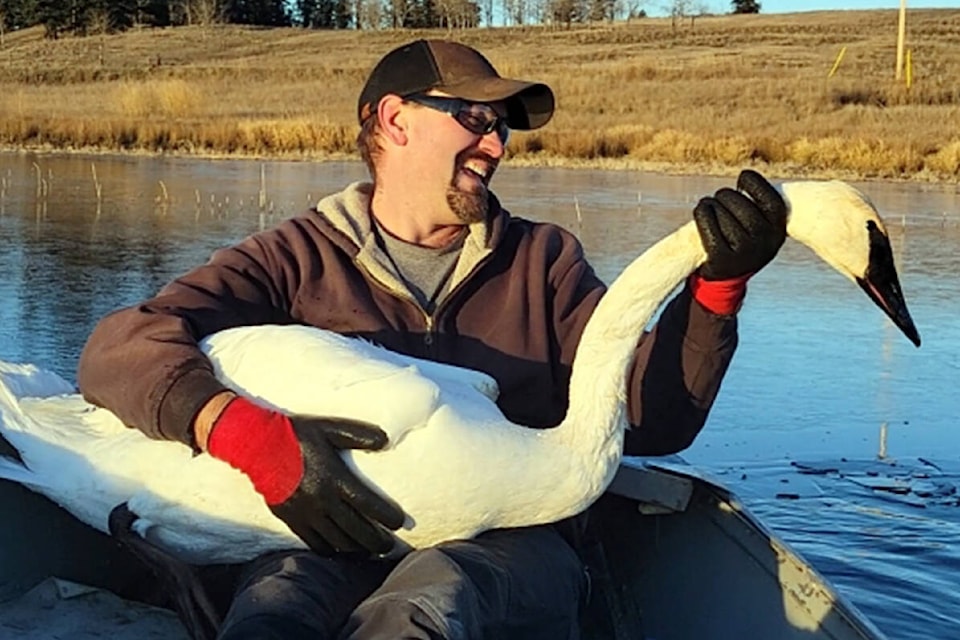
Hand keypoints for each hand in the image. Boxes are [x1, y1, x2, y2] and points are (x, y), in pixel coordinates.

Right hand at [207, 397, 404, 555]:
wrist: (257, 445)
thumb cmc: (296, 435)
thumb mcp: (329, 428)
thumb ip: (358, 434)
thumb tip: (385, 440)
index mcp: (335, 478)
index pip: (369, 505)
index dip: (387, 517)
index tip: (400, 522)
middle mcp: (322, 500)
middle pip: (357, 530)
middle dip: (377, 542)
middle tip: (390, 546)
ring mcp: (306, 513)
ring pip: (338, 541)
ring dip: (357, 549)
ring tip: (369, 550)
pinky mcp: (292, 520)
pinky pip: (315, 544)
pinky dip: (332, 551)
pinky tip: (341, 550)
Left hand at [694, 169, 786, 280]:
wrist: (727, 276)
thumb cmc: (742, 238)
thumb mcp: (760, 222)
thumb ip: (759, 203)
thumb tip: (746, 177)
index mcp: (779, 228)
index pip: (767, 195)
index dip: (752, 182)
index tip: (742, 180)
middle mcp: (766, 241)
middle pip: (739, 202)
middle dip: (725, 196)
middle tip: (719, 198)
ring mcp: (745, 252)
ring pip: (721, 213)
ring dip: (710, 205)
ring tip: (708, 207)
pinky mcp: (722, 260)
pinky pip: (708, 227)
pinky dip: (701, 214)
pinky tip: (701, 211)